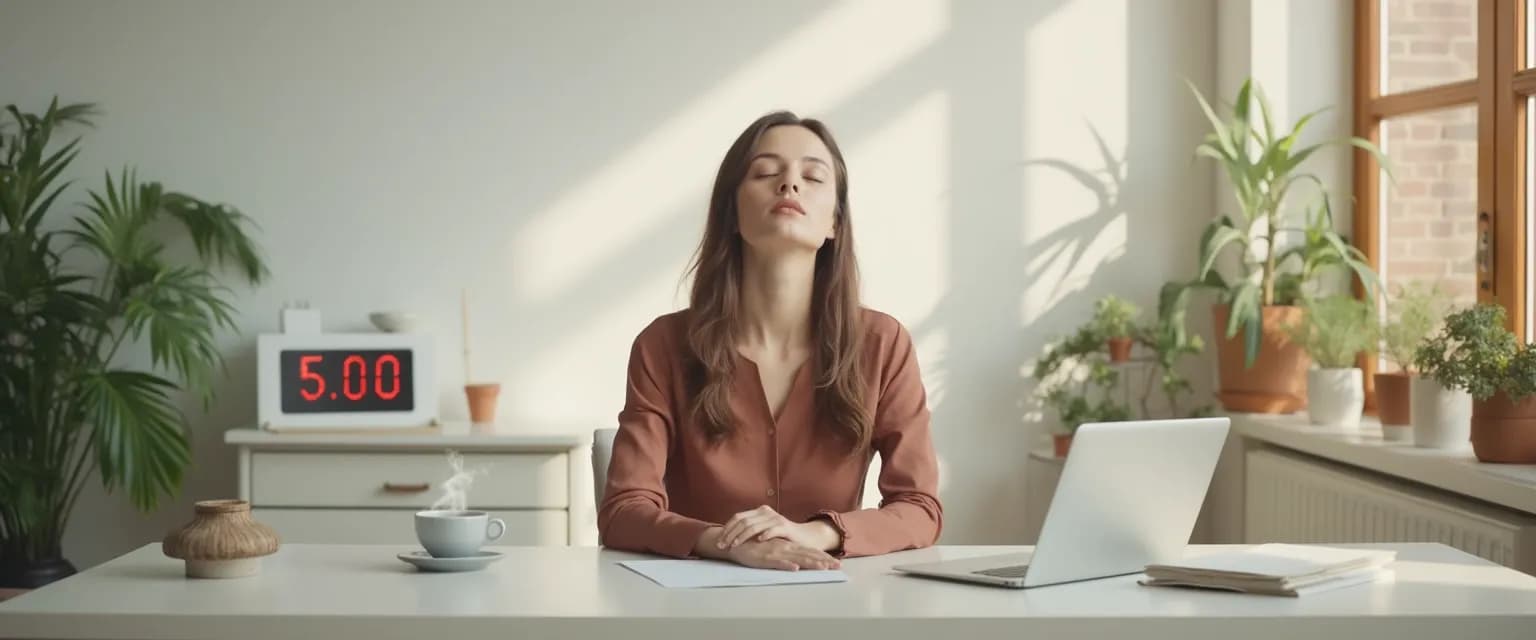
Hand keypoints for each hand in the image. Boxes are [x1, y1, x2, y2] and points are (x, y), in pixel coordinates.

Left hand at [718, 505, 838, 550]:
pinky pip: (772, 530)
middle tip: (722, 546)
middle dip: (730, 534)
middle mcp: (766, 512)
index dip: (727, 529)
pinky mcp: (785, 527)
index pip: (738, 517)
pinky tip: (756, 542)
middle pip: (743, 521)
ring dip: (742, 537)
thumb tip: (729, 537)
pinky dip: (763, 535)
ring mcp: (775, 519)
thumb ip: (750, 530)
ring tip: (734, 546)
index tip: (718, 541)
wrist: (805, 537)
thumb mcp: (764, 530)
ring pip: (754, 526)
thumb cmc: (781, 537)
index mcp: (759, 512)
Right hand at [727, 538, 840, 570]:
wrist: (735, 542)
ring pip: (796, 558)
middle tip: (838, 566)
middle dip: (824, 561)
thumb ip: (785, 553)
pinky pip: (777, 562)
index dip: (823, 557)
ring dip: (811, 563)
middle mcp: (785, 548)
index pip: (809, 552)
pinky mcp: (764, 558)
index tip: (837, 563)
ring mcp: (776, 552)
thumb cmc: (754, 547)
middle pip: (808, 555)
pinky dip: (786, 565)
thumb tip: (798, 561)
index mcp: (788, 546)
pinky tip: (795, 568)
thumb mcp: (773, 549)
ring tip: (824, 568)